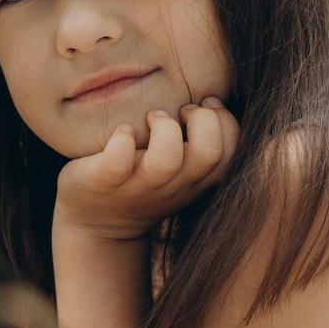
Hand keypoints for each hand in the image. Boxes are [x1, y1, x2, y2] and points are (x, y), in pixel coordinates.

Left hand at [54, 98, 239, 241]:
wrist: (97, 226)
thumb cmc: (143, 184)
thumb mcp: (179, 175)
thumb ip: (198, 148)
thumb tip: (211, 100)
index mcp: (195, 182)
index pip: (231, 151)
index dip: (224, 121)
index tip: (203, 105)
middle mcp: (172, 188)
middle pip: (209, 154)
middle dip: (202, 119)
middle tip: (181, 110)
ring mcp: (138, 188)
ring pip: (166, 159)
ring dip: (163, 126)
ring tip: (151, 117)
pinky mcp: (104, 183)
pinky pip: (118, 162)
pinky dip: (122, 139)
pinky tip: (123, 131)